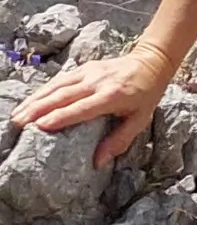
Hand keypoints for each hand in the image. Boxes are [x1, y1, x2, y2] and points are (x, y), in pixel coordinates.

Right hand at [10, 37, 173, 168]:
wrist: (150, 62)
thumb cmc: (146, 94)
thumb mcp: (139, 120)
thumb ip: (119, 141)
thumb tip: (97, 162)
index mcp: (111, 96)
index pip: (81, 108)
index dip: (61, 116)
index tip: (41, 126)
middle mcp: (97, 81)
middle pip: (63, 95)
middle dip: (38, 109)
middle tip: (19, 123)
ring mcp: (89, 72)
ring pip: (57, 86)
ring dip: (36, 99)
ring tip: (18, 114)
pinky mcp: (85, 67)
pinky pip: (60, 80)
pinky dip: (43, 90)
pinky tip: (31, 100)